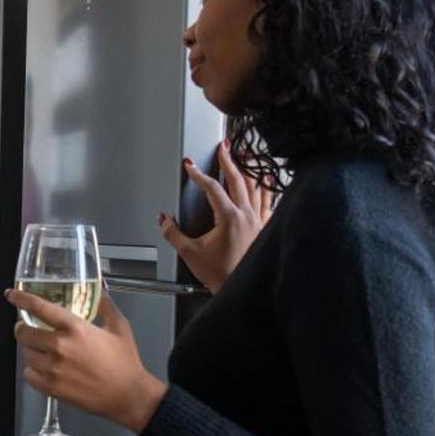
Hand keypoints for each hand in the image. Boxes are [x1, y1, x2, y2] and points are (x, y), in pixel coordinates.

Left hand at [6, 289, 165, 433]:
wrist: (127, 395)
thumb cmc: (125, 363)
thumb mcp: (120, 327)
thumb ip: (105, 306)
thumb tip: (98, 292)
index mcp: (75, 328)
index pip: (39, 307)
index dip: (21, 299)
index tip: (12, 296)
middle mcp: (60, 347)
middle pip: (23, 332)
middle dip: (23, 329)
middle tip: (29, 329)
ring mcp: (53, 368)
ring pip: (25, 354)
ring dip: (31, 350)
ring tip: (45, 352)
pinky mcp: (51, 387)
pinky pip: (28, 374)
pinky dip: (33, 370)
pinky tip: (46, 368)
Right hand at [160, 141, 272, 291]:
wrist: (242, 288)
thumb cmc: (220, 274)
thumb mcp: (190, 253)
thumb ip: (173, 233)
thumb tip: (163, 219)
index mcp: (230, 218)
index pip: (212, 187)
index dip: (198, 174)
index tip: (190, 166)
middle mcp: (248, 215)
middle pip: (239, 179)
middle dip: (229, 160)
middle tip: (223, 147)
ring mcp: (261, 220)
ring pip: (259, 185)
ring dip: (251, 169)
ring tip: (246, 156)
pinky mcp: (267, 226)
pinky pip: (271, 200)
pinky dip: (267, 187)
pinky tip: (265, 181)